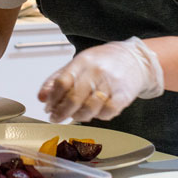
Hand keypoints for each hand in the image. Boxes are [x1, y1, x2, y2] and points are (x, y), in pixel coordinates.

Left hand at [38, 37, 164, 122]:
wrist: (136, 59)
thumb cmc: (104, 62)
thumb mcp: (78, 64)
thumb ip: (57, 79)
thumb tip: (41, 97)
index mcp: (83, 61)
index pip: (61, 82)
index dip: (52, 99)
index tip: (48, 107)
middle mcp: (96, 71)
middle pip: (73, 98)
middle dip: (61, 113)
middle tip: (56, 118)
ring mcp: (111, 83)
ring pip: (89, 109)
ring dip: (78, 117)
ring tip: (75, 115)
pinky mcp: (124, 95)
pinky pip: (107, 113)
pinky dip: (98, 117)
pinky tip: (95, 113)